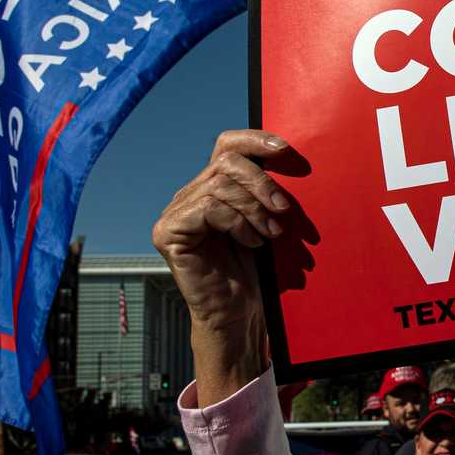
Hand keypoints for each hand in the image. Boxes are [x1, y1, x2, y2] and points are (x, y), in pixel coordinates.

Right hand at [152, 130, 293, 398]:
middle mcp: (188, 195)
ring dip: (254, 208)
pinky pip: (208, 208)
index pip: (226, 145)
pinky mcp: (168, 232)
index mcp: (211, 187)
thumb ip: (264, 190)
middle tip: (283, 209)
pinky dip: (237, 222)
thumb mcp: (266, 220)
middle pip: (226, 163)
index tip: (284, 149)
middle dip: (262, 182)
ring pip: (220, 186)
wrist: (240, 314)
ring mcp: (174, 213)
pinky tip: (252, 241)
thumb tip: (286, 154)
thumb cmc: (257, 270)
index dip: (254, 140)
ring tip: (271, 233)